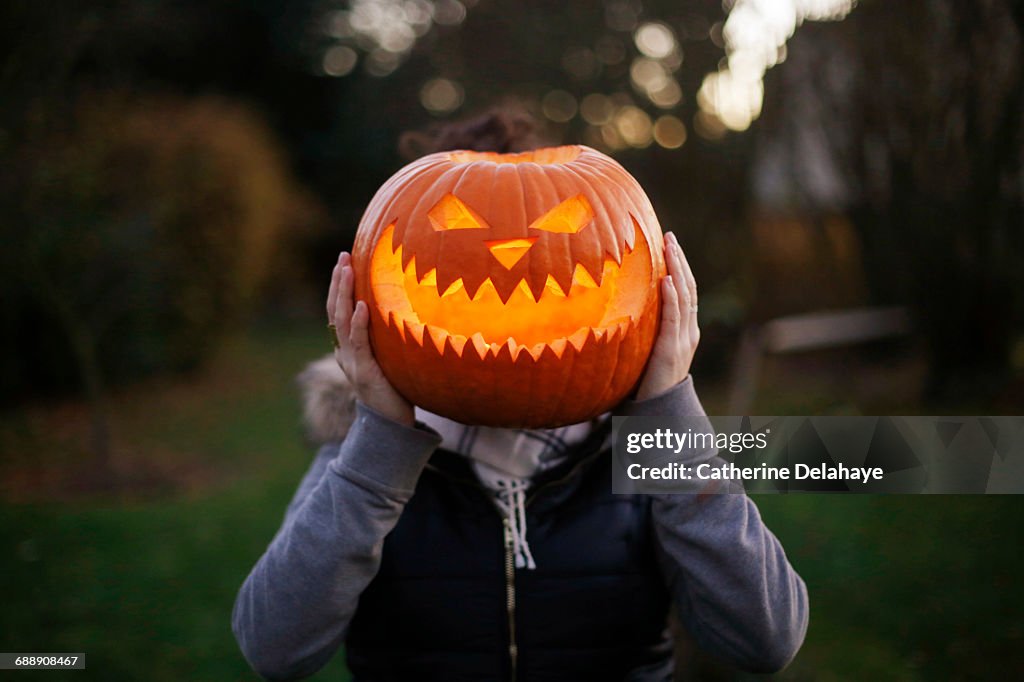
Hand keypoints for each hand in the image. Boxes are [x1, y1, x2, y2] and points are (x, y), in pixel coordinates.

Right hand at [327, 252, 413, 425]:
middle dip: (338, 282)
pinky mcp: (365, 373)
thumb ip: (387, 338)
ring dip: (344, 294)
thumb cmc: (396, 389)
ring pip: (342, 322)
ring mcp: (352, 363)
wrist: (393, 425)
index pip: (338, 311)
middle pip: (335, 311)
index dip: (339, 286)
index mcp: (348, 348)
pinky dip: (359, 323)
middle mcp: (345, 353)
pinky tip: (363, 305)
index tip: (344, 261)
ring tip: (347, 270)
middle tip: (342, 257)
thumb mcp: (389, 358)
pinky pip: (359, 344)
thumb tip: (402, 309)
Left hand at [635, 232, 699, 400]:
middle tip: (669, 236)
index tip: (669, 244)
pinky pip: (675, 318)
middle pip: (688, 287)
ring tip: (670, 247)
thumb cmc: (645, 384)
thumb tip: (615, 312)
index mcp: (683, 330)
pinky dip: (673, 297)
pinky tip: (668, 279)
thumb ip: (639, 332)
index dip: (679, 267)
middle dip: (679, 260)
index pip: (685, 291)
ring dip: (677, 269)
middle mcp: (688, 331)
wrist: (657, 412)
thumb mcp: (644, 351)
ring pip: (685, 297)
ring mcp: (683, 339)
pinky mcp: (672, 349)